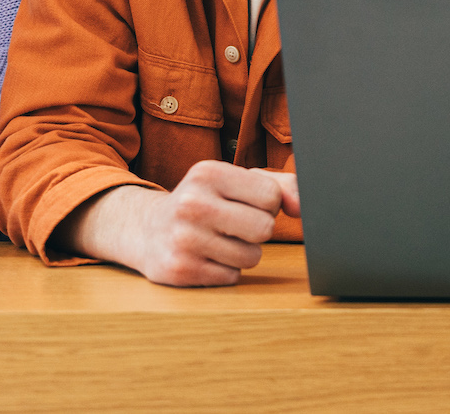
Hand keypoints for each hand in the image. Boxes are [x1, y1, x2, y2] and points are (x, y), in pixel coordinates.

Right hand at [56, 161, 300, 286]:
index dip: (267, 206)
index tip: (244, 203)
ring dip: (241, 253)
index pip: (272, 197)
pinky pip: (232, 277)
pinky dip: (224, 271)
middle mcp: (192, 203)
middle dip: (257, 231)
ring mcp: (183, 238)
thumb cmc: (204, 202)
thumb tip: (303, 207)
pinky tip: (204, 257)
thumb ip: (280, 187)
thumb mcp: (236, 182)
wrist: (146, 230)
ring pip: (251, 257)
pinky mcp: (180, 269)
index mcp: (208, 172)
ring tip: (217, 240)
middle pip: (264, 228)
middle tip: (233, 225)